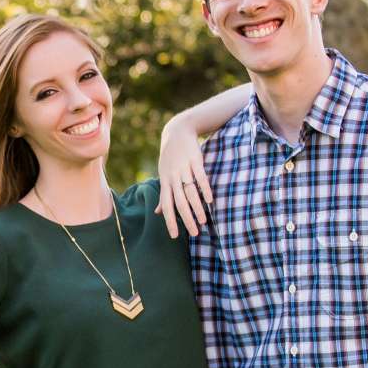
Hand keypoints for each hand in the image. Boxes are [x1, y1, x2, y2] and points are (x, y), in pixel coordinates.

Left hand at [156, 119, 214, 237]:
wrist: (177, 131)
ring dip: (197, 208)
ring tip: (203, 221)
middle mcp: (173, 177)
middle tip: (195, 233)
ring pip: (190, 192)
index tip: (175, 236)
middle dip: (186, 219)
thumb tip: (158, 213)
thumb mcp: (164, 175)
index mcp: (165, 182)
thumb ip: (163, 195)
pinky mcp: (195, 160)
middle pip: (179, 202)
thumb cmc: (170, 157)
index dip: (170, 221)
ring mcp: (183, 168)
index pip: (166, 205)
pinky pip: (200, 176)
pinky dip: (205, 188)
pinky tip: (210, 200)